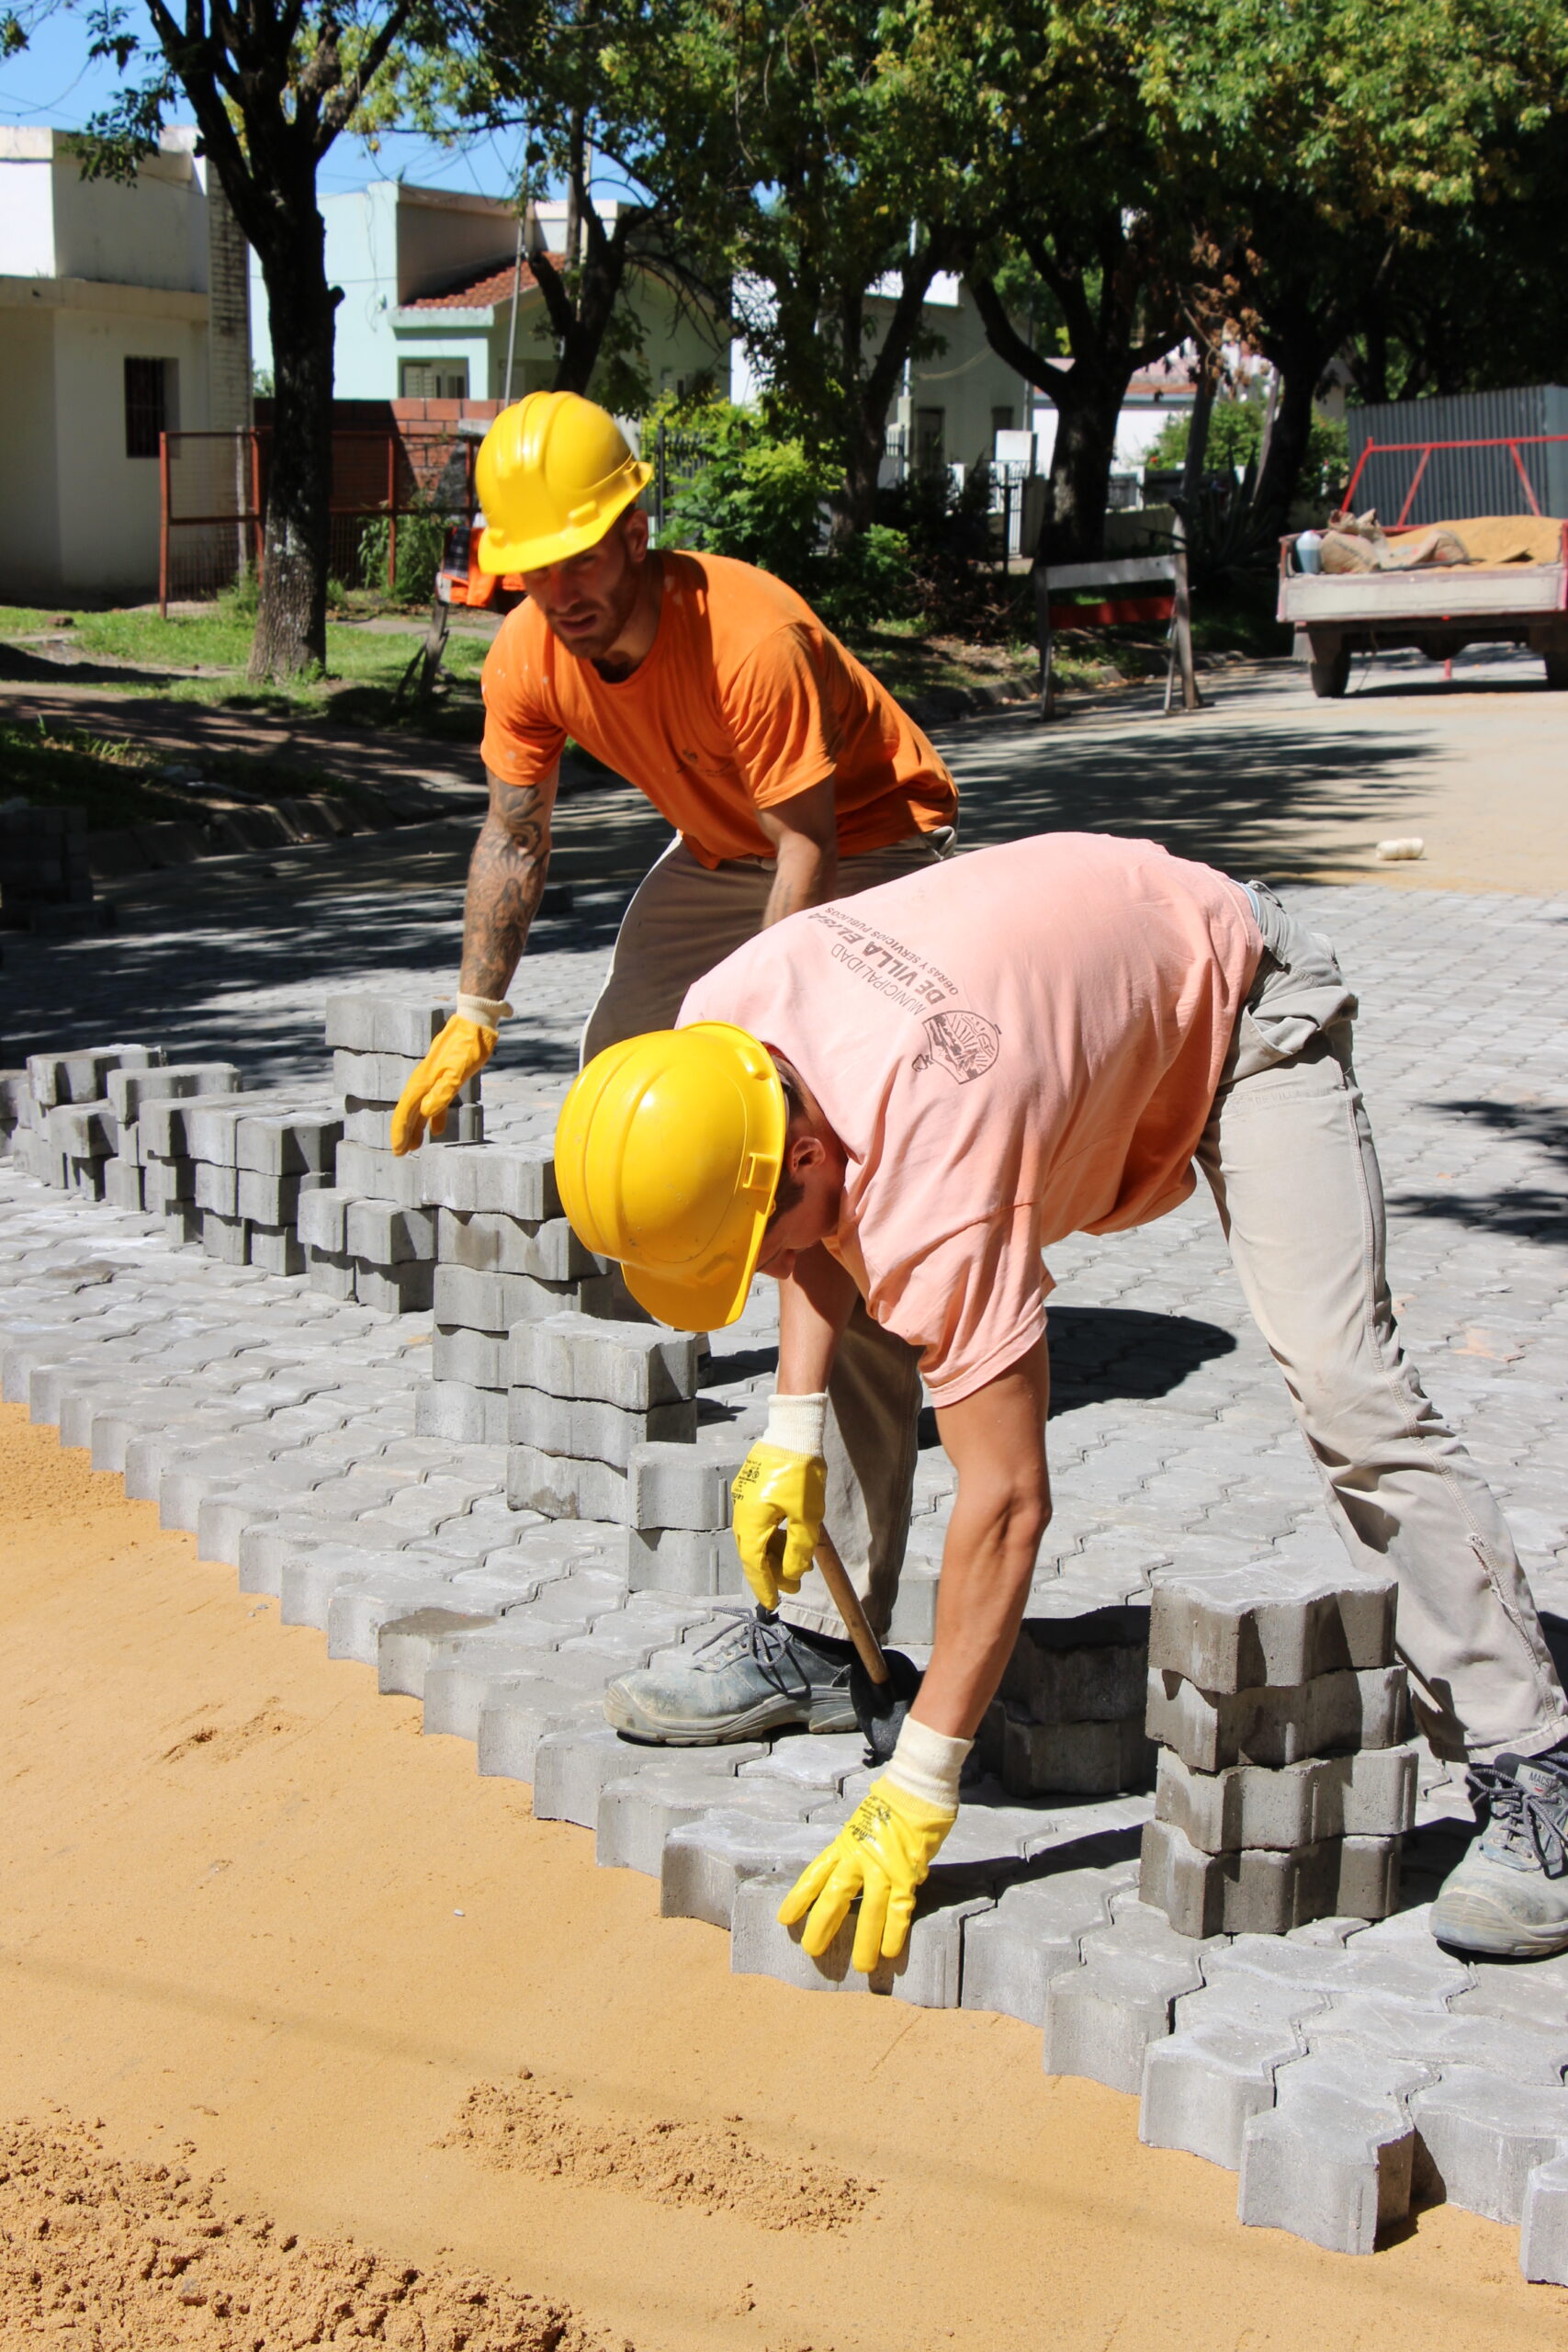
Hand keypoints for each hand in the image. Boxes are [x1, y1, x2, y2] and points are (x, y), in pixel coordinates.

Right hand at [390, 1017, 496, 1153]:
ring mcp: (433, 1079)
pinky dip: (433, 1117)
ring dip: (417, 1127)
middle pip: (410, 1112)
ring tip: (415, 1146)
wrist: (474, 1022)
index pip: (407, 1112)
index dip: (400, 1132)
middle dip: (404, 1133)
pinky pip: (434, 1101)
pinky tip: (437, 1130)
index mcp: (423, 1081)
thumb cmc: (468, 1046)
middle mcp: (424, 1081)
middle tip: (401, 1153)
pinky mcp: (445, 1076)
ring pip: (421, 1108)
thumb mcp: (458, 1071)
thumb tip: (426, 1113)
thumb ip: (443, 1091)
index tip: (397, 1151)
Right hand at [731, 1441, 825, 1609]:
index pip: (753, 1564)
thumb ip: (798, 1549)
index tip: (773, 1603)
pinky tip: (789, 1540)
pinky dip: (772, 1536)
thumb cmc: (801, 1472)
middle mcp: (741, 1512)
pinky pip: (758, 1522)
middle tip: (792, 1587)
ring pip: (755, 1537)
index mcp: (751, 1520)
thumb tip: (793, 1573)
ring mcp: (744, 1499)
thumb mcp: (806, 1516)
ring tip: (797, 1566)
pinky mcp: (751, 1489)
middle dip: (771, 1572)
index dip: (764, 1585)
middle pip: (752, 1553)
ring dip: (773, 1554)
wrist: (793, 1432)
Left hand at [777, 1779, 956, 1971]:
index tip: (784, 1920)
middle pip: (835, 1898)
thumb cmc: (892, 1802)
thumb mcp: (862, 1823)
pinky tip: (891, 1952)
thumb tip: (854, 1869)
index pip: (815, 1875)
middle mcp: (858, 1858)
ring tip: (861, 1966)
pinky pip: (899, 1909)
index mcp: (844, 1843)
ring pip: (869, 1911)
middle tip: (812, 1951)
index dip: (799, 1899)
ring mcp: (883, 1867)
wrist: (916, 1788)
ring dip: (864, 1941)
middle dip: (822, 1926)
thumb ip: (856, 1848)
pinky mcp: (907, 1873)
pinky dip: (895, 1932)